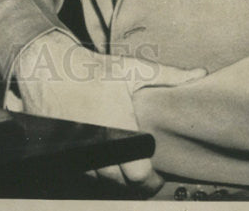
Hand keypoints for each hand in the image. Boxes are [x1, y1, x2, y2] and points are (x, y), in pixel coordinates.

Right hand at [13, 31, 205, 194]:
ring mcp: (79, 149)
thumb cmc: (92, 68)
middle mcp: (98, 143)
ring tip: (121, 157)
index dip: (150, 175)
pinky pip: (85, 170)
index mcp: (119, 128)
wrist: (46, 68)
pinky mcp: (64, 151)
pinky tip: (102, 152)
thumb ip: (168, 75)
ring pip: (103, 179)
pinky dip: (95, 167)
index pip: (138, 174)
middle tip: (142, 165)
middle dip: (134, 176)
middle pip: (122, 182)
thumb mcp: (131, 68)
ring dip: (113, 173)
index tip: (156, 168)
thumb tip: (202, 74)